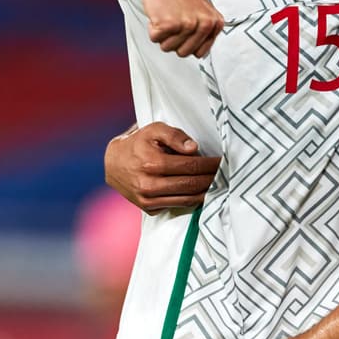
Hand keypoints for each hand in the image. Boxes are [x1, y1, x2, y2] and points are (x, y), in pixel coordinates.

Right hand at [105, 123, 219, 212]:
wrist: (113, 163)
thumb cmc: (138, 144)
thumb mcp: (154, 130)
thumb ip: (175, 136)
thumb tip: (193, 148)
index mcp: (152, 163)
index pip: (191, 166)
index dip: (210, 165)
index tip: (222, 162)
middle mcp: (149, 184)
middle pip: (191, 185)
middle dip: (212, 179)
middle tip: (225, 174)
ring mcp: (148, 200)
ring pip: (187, 199)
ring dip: (205, 192)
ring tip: (218, 184)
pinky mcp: (148, 209)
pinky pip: (177, 206)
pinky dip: (192, 200)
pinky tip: (201, 192)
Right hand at [141, 0, 225, 56]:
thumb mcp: (202, 11)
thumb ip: (205, 32)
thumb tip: (202, 52)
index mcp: (215, 23)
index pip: (200, 53)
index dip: (188, 43)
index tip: (185, 30)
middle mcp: (204, 24)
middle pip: (184, 53)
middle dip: (174, 40)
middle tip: (174, 21)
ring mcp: (187, 24)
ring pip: (168, 48)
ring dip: (163, 34)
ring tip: (167, 15)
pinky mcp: (169, 24)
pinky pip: (155, 39)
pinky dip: (153, 29)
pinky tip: (159, 14)